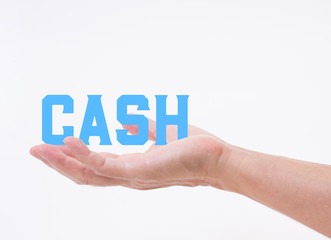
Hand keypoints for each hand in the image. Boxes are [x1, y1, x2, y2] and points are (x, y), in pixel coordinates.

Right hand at [30, 118, 225, 189]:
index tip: (57, 144)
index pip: (97, 166)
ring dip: (62, 160)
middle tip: (36, 150)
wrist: (217, 158)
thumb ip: (142, 128)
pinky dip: (83, 153)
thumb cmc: (193, 147)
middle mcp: (130, 176)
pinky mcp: (138, 171)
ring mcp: (132, 176)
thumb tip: (124, 122)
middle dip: (59, 163)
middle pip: (86, 174)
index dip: (75, 157)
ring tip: (40, 148)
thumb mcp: (162, 132)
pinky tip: (67, 140)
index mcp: (134, 167)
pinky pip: (103, 164)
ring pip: (88, 173)